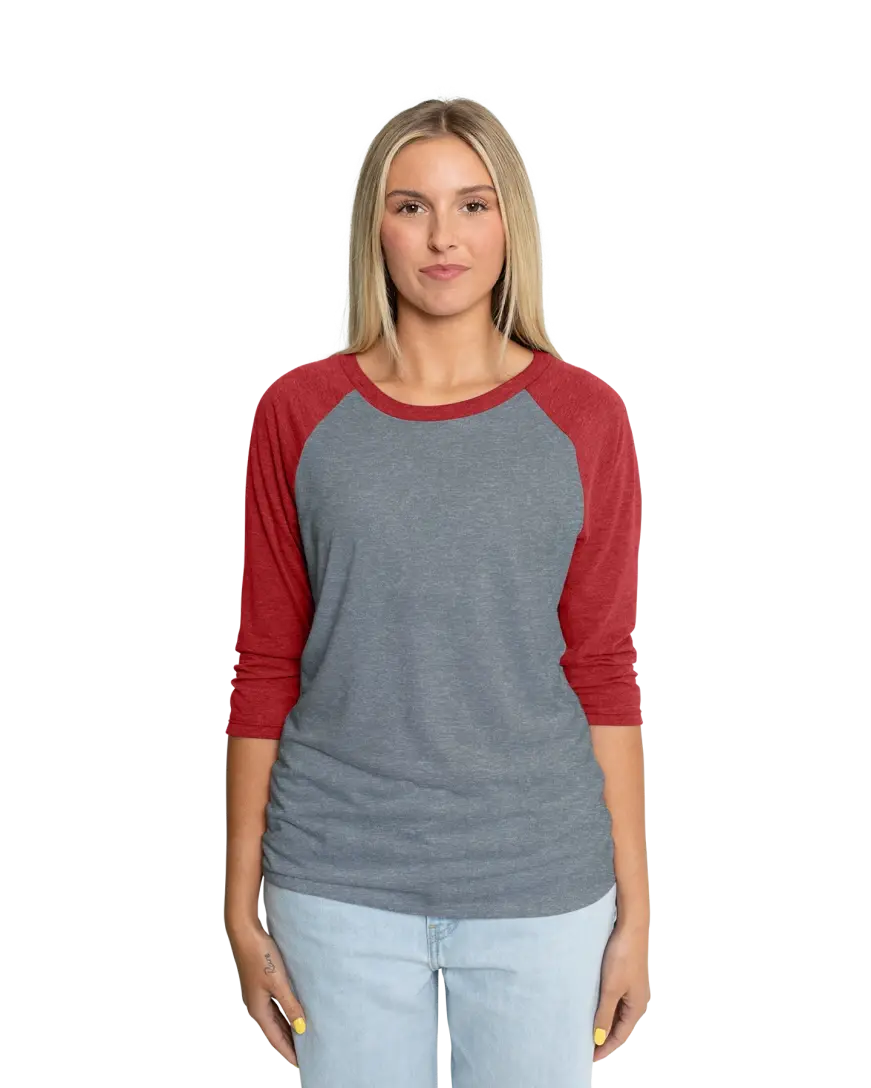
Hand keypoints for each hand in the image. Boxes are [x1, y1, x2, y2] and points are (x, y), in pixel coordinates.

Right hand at [228, 921, 307, 1069]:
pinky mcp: (261, 983)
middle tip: (305, 1051)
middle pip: (275, 1029)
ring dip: (287, 1026)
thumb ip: (290, 1005)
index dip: (288, 1050)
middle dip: (289, 1041)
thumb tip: (300, 1028)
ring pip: (275, 1017)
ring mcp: (258, 994)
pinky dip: (285, 1012)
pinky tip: (293, 1010)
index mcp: (258, 1009)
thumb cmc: (261, 956)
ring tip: (302, 1035)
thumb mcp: (278, 982)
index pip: (275, 1037)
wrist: (246, 933)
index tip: (300, 1063)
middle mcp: (256, 1005)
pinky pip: (275, 1004)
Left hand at [593, 921, 650, 1061]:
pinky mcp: (626, 976)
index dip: (606, 1047)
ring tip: (589, 1029)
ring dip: (605, 1022)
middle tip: (587, 1046)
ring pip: (618, 1013)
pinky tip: (595, 1007)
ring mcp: (633, 988)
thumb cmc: (622, 956)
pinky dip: (606, 1008)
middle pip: (620, 1026)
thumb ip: (604, 1014)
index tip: (591, 1057)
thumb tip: (599, 1038)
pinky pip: (616, 1000)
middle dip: (605, 1037)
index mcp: (637, 1007)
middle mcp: (638, 1000)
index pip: (620, 1036)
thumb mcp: (610, 988)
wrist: (630, 927)